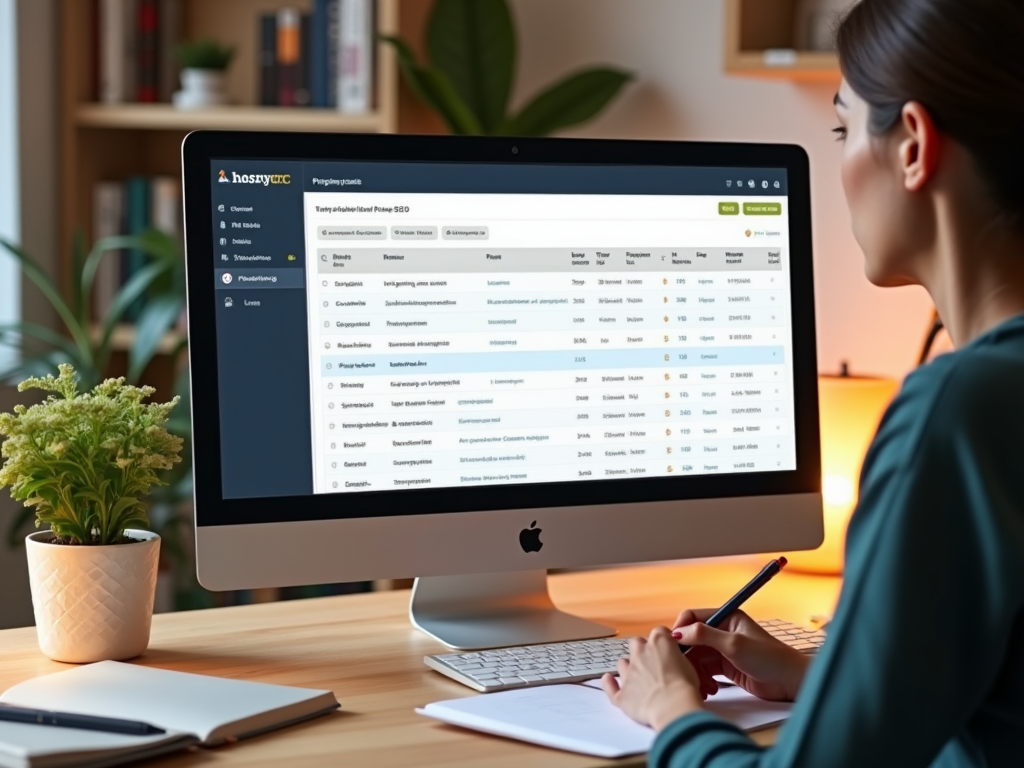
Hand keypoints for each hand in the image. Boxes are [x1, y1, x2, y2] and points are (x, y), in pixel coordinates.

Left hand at [601, 627, 705, 730]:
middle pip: (636, 643)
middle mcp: (640, 653)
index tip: (669, 649)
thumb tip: (673, 661)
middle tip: (653, 663)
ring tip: (639, 678)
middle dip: (642, 650)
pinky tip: (608, 680)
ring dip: (629, 668)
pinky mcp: (622, 694)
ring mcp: (628, 673)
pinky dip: (609, 684)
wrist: (672, 706)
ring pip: (622, 663)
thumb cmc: (685, 685)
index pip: (659, 632)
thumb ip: (677, 657)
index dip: (664, 640)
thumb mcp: (689, 664)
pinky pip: (610, 687)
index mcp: (659, 642)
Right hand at [672, 609, 810, 701]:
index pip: (693, 617)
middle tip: (684, 670)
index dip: (681, 628)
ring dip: (695, 670)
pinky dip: (703, 679)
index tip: (673, 644)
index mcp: (726, 617)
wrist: (790, 683)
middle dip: (687, 655)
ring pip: (697, 656)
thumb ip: (705, 635)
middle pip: (692, 639)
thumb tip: (679, 632)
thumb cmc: (770, 658)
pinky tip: (709, 689)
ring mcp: (723, 650)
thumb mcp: (734, 644)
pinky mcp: (725, 667)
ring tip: (701, 684)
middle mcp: (723, 631)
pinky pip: (705, 670)